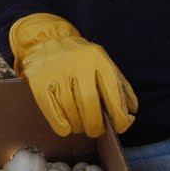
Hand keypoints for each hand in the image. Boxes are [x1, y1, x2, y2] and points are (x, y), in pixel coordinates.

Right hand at [9, 13, 136, 137]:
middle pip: (89, 104)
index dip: (119, 116)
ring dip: (78, 126)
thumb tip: (130, 115)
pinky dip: (60, 125)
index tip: (119, 127)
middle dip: (95, 125)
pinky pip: (51, 110)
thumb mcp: (104, 65)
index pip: (112, 93)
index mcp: (98, 59)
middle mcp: (77, 63)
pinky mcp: (39, 80)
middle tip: (95, 130)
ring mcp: (56, 71)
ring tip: (80, 126)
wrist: (47, 40)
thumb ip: (120, 89)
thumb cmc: (81, 60)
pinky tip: (66, 128)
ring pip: (70, 109)